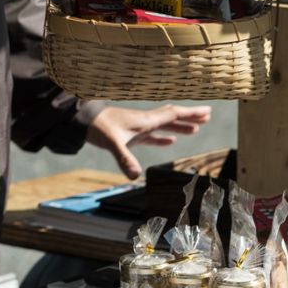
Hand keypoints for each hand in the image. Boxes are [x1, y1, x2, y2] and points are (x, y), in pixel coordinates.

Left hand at [86, 105, 212, 179]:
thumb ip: (125, 159)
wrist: (79, 120)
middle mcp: (144, 121)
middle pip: (172, 117)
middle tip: (207, 117)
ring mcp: (137, 127)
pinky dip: (163, 137)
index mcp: (145, 121)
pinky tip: (170, 140)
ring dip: (180, 127)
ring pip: (164, 125)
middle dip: (190, 117)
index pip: (173, 115)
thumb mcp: (112, 144)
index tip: (208, 111)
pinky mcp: (130, 133)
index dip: (191, 113)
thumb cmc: (97, 127)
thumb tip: (134, 176)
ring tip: (195, 129)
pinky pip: (152, 134)